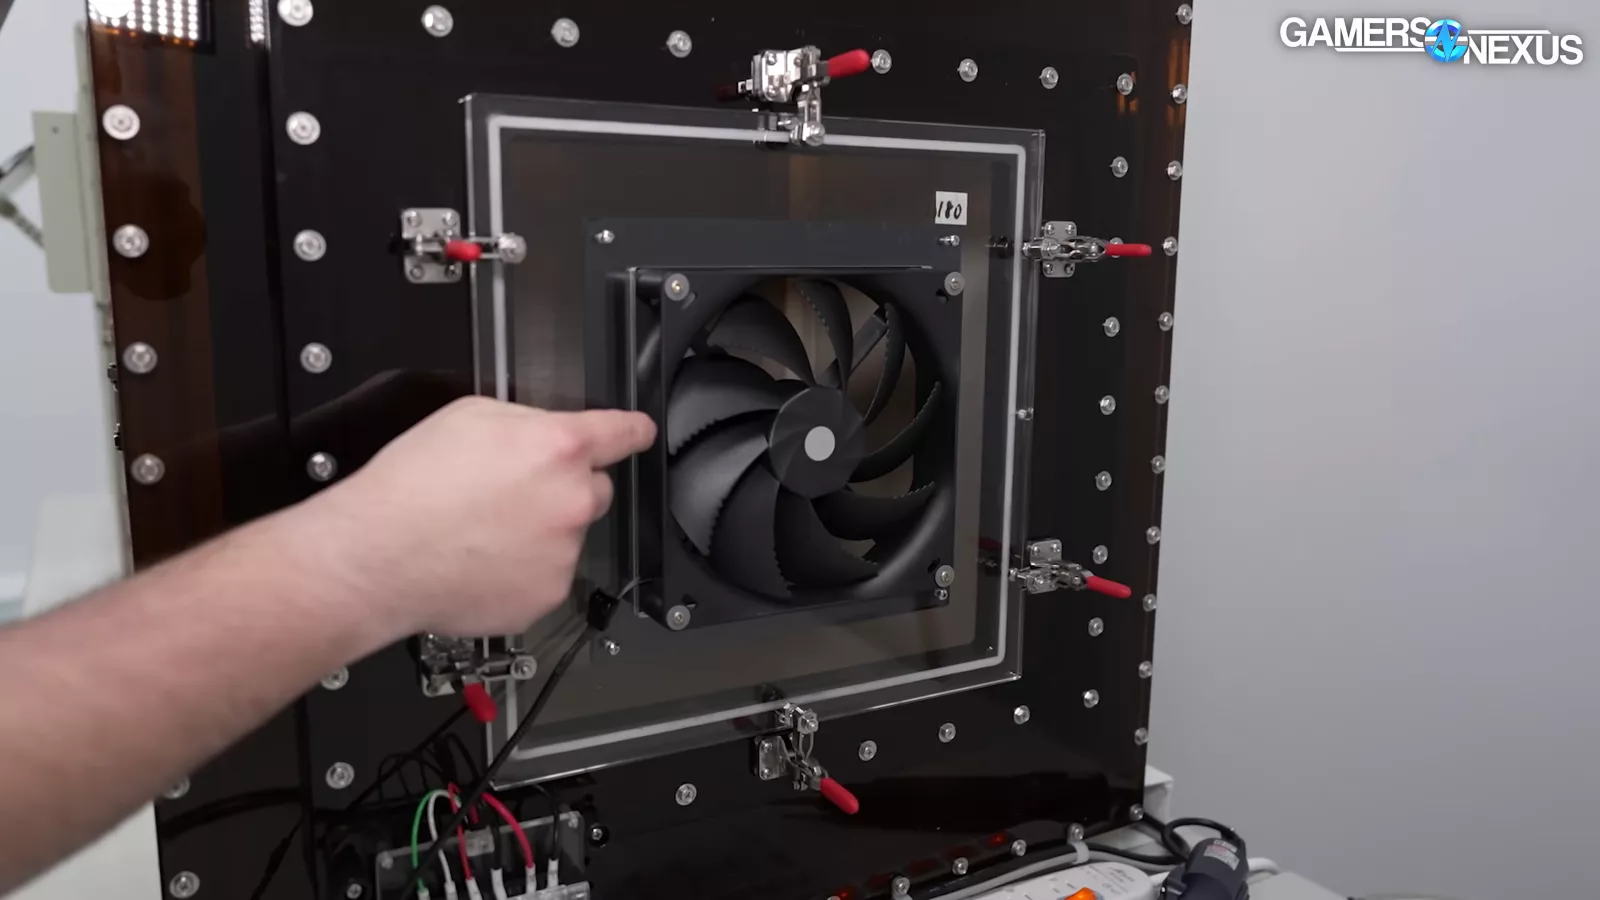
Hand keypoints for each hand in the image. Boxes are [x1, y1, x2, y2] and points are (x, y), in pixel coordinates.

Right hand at [298, 397, 655, 638]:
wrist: (379, 556)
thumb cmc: (412, 487)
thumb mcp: (468, 416)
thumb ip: (524, 422)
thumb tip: (541, 433)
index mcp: (559, 449)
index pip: (623, 433)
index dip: (633, 431)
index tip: (641, 434)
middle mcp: (572, 501)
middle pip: (595, 490)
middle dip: (566, 489)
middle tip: (512, 496)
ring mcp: (563, 554)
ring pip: (567, 537)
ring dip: (539, 534)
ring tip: (481, 532)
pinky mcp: (546, 595)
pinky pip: (546, 578)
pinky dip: (522, 572)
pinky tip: (481, 562)